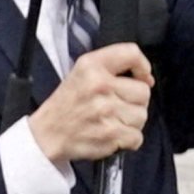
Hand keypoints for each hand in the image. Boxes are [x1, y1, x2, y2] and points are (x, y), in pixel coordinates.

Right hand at [27, 43, 153, 169]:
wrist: (46, 135)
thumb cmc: (68, 104)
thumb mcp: (81, 73)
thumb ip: (112, 68)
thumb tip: (147, 79)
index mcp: (91, 65)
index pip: (132, 53)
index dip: (142, 67)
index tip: (141, 78)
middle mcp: (99, 84)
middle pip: (143, 92)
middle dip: (134, 102)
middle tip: (113, 107)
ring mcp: (106, 110)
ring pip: (142, 116)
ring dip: (130, 122)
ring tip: (109, 121)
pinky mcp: (110, 133)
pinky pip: (137, 136)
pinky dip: (127, 140)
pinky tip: (110, 135)